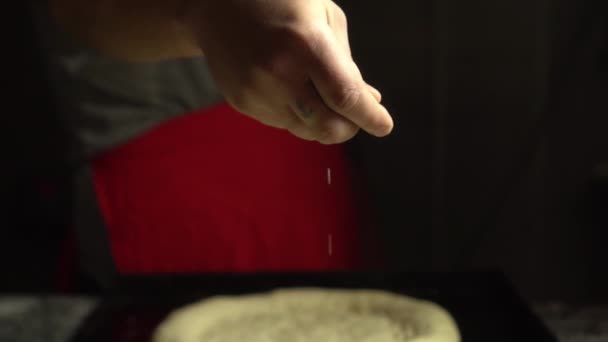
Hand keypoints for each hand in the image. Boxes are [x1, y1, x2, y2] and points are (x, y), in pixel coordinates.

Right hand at [182, 0, 392, 143]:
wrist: (215, 4)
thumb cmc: (278, 1)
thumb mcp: (323, 15)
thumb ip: (347, 62)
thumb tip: (368, 100)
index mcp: (305, 44)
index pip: (346, 97)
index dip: (370, 117)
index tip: (384, 126)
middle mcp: (279, 74)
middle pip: (328, 127)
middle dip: (350, 127)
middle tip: (356, 117)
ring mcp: (257, 92)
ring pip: (306, 130)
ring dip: (324, 122)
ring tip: (324, 98)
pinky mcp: (243, 103)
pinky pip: (282, 123)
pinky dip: (299, 116)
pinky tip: (295, 91)